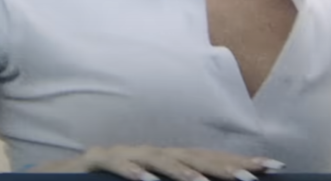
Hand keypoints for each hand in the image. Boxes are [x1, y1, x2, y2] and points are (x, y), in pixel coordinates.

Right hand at [28, 145, 284, 180]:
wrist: (56, 179)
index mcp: (163, 162)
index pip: (207, 161)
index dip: (238, 162)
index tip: (274, 168)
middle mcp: (147, 153)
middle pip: (191, 155)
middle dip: (223, 166)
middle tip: (254, 177)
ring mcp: (122, 154)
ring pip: (157, 158)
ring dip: (182, 172)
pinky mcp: (95, 161)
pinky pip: (115, 164)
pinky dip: (132, 172)